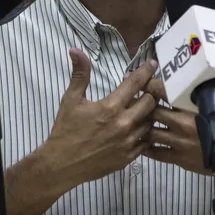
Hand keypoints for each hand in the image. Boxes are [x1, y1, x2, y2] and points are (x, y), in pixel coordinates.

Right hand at [44, 48, 156, 184]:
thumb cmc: (66, 130)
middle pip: (150, 102)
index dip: (146, 71)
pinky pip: (146, 141)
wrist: (62, 164)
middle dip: (149, 93)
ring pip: (151, 122)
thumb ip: (80, 75)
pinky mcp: (129, 157)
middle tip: (143, 90)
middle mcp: (123, 124)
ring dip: (148, 113)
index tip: (152, 64)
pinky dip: (144, 133)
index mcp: (110, 107)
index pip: (136, 83)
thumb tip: (76, 50)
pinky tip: (137, 128)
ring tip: (140, 109)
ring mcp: (128, 142)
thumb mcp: (71, 100)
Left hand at [141, 79, 210, 175]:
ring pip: (150, 133)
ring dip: (142, 127)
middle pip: (152, 112)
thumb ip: (203, 96)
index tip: (141, 82)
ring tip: (135, 121)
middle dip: (141, 106)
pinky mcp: (179, 159)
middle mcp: (183, 124)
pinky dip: (146, 147)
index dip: (150, 86)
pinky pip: (156, 153)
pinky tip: (141, 142)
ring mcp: (179, 143)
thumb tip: (191, 82)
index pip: (165, 93)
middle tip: (133, 101)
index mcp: (193, 108)